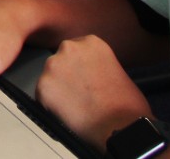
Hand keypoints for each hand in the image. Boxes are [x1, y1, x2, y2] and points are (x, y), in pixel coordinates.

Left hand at [36, 35, 151, 150]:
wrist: (122, 127)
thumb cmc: (127, 106)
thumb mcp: (117, 69)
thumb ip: (97, 64)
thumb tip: (88, 73)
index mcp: (90, 42)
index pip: (75, 51)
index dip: (78, 68)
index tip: (83, 80)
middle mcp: (69, 48)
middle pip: (60, 62)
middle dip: (66, 77)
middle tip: (79, 95)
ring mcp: (54, 66)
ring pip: (49, 78)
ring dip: (57, 90)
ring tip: (75, 107)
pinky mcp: (44, 86)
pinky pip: (42, 96)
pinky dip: (50, 106)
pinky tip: (67, 114)